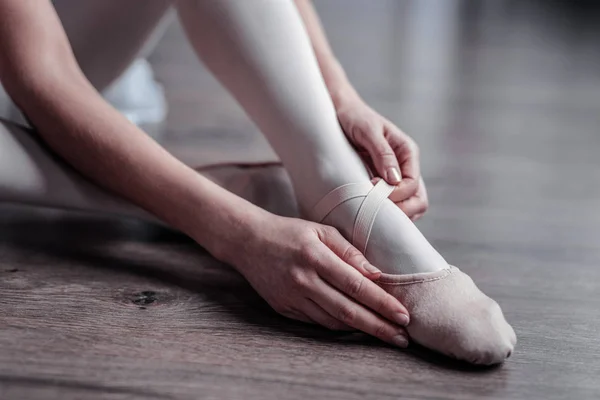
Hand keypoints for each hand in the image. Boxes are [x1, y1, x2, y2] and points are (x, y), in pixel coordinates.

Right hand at [226, 214, 409, 347]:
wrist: (248, 242)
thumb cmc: (289, 232)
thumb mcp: (320, 230)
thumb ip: (349, 251)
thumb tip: (376, 274)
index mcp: (315, 256)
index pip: (356, 285)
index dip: (382, 303)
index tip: (403, 315)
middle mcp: (303, 280)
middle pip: (347, 310)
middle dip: (378, 326)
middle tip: (402, 337)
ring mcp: (292, 297)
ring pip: (332, 320)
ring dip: (361, 330)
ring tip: (385, 335)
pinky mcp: (284, 308)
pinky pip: (316, 322)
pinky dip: (338, 326)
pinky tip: (356, 327)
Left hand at [336, 96, 428, 219]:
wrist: (340, 112)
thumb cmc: (354, 117)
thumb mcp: (368, 131)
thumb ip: (382, 153)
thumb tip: (394, 179)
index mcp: (408, 153)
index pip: (412, 185)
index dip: (395, 194)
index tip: (372, 189)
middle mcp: (406, 167)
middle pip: (418, 200)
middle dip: (400, 211)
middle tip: (375, 210)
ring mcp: (396, 178)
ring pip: (409, 206)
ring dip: (393, 214)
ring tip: (370, 211)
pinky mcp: (383, 185)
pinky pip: (392, 206)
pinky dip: (384, 213)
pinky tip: (367, 210)